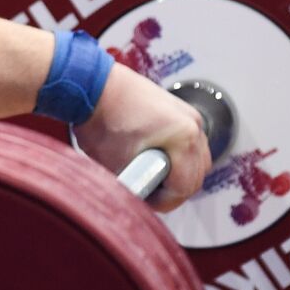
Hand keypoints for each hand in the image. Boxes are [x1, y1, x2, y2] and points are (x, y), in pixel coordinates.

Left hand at [72, 63, 210, 211]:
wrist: (92, 86)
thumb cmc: (102, 119)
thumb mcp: (116, 165)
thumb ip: (134, 188)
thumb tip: (140, 203)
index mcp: (183, 139)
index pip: (185, 187)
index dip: (163, 202)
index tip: (145, 202)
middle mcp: (193, 125)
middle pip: (197, 174)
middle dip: (173, 190)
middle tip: (149, 194)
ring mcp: (188, 114)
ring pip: (197, 158)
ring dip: (178, 172)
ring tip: (151, 177)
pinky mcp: (179, 109)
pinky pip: (188, 141)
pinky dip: (177, 154)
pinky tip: (154, 158)